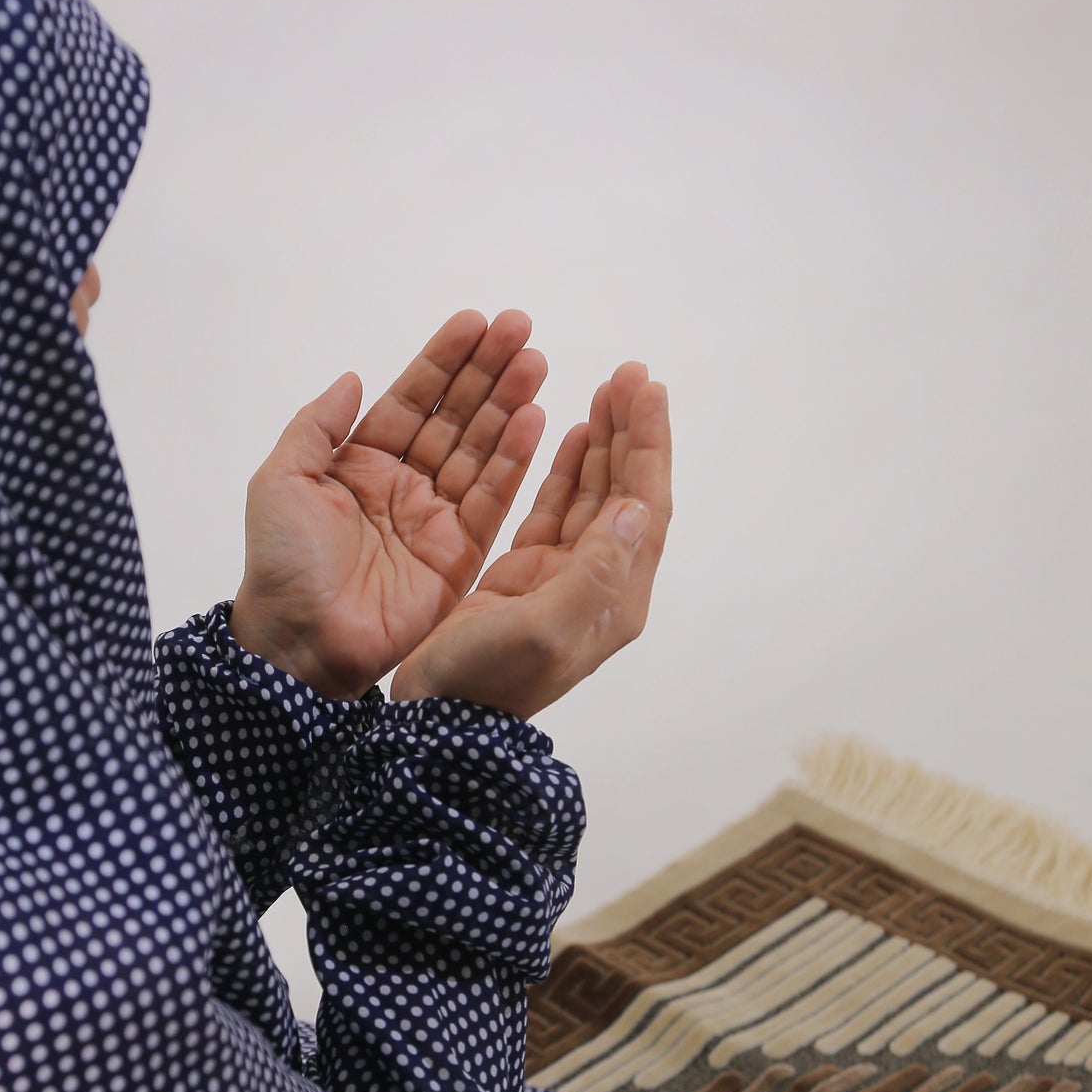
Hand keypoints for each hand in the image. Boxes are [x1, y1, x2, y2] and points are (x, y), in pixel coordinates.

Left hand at [230, 311, 549, 699]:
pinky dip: (515, 459)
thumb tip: (354, 377)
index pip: (412, 399)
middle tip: (521, 327)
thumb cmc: (282, 564)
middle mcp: (405, 484)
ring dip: (509, 404)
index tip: (476, 321)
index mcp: (361, 464)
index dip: (443, 361)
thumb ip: (317, 427)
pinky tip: (535, 418)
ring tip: (536, 361)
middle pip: (455, 416)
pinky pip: (493, 498)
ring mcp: (436, 517)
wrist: (300, 641)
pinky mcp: (461, 554)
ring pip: (480, 449)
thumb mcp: (282, 481)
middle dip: (488, 371)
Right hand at [388, 366, 671, 721]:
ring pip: (596, 495)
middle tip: (631, 372)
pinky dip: (569, 470)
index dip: (649, 444)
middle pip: (628, 492)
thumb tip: (640, 509)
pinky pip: (559, 509)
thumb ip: (595, 569)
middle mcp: (599, 583)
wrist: (442, 719)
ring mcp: (564, 578)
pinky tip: (574, 433)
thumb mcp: (544, 628)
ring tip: (609, 387)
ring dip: (605, 442)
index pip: (646, 504)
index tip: (648, 387)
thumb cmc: (488, 678)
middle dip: (633, 431)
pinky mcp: (528, 575)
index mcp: (614, 596)